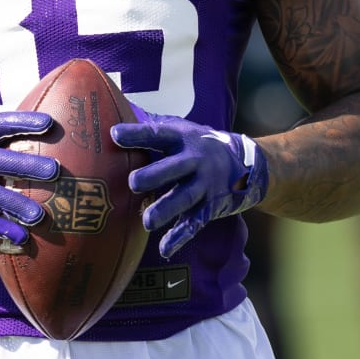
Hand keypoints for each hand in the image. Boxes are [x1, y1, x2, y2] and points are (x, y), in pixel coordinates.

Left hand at [111, 111, 267, 258]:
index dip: (137, 134)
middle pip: (175, 167)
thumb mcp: (180, 129)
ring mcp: (205, 184)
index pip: (157, 134)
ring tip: (147, 221)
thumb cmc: (196, 144)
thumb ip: (150, 125)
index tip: (115, 134)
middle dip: (155, 175)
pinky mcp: (210, 206)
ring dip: (166, 210)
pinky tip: (166, 248)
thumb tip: (115, 110)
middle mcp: (195, 160)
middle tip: (133, 182)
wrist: (244, 163)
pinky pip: (194, 222)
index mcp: (181, 138)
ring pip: (185, 198)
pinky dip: (180, 237)